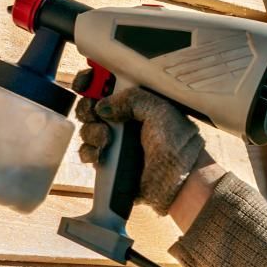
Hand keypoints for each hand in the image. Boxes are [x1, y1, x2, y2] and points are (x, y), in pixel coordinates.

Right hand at [73, 70, 205, 214]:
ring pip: (87, 128)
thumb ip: (132, 99)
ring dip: (91, 132)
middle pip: (92, 104)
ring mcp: (116, 140)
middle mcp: (126, 118)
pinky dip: (89, 152)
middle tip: (96, 115)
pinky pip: (88, 152)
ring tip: (105, 139)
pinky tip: (100, 154)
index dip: (94, 80)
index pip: (110, 82)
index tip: (85, 85)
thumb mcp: (160, 112)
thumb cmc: (179, 148)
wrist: (180, 186)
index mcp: (139, 101)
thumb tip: (103, 105)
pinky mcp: (109, 161)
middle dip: (88, 108)